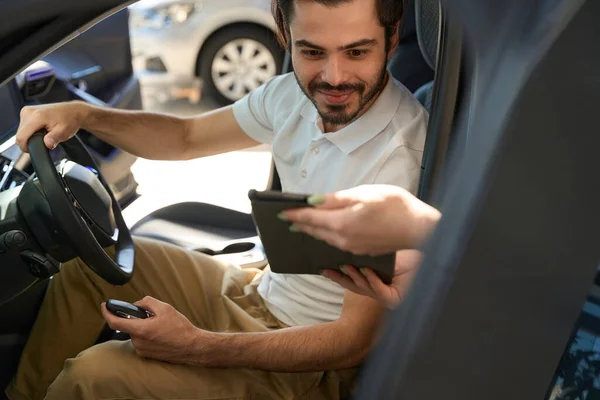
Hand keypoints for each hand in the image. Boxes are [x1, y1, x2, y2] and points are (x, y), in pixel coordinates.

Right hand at [16, 101, 88, 151]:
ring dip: (31, 136)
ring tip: (44, 134)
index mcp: (36, 116)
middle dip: (30, 141)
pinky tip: (41, 129)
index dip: (25, 147)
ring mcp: (27, 111)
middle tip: (45, 140)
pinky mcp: (27, 112)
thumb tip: (47, 144)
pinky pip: (24, 126)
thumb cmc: (69, 120)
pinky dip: (31, 131)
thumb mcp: (64, 132)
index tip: (33, 150)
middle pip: (20, 134)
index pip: (21, 137)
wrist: (73, 111)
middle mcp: (29, 112)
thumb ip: (54, 139)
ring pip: (21, 131)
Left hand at [101, 296, 207, 364]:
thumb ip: (146, 302)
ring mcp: (142, 350)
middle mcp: (138, 342)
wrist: (191, 346)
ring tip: (161, 326)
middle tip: (153, 315)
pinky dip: (147, 334)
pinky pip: (141, 340)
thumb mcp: (164, 308)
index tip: (105, 306)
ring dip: (143, 326)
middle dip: (137, 318)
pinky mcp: (146, 355)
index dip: (107, 313)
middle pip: (129, 325)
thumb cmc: (180, 328)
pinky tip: (161, 334)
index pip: (115, 322)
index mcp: (141, 330)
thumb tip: (137, 304)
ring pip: (136, 333)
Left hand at [283, 185, 440, 255]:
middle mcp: (342, 239)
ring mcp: (351, 248)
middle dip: (299, 223)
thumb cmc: (395, 206)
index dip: (294, 213)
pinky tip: (324, 231)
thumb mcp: (364, 194)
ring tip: (301, 224)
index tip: (280, 211)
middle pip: (315, 230)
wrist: (420, 230)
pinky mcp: (360, 251)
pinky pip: (336, 244)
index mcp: (341, 223)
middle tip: (286, 218)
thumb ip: (336, 199)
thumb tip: (311, 201)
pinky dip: (325, 236)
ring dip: (311, 231)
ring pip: (324, 238)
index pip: (310, 218)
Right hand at [323, 250, 422, 308]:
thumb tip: (344, 252)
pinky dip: (372, 280)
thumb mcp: (382, 256)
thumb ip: (366, 259)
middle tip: (326, 270)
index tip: (324, 268)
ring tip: (345, 266)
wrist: (432, 254)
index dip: (337, 276)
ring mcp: (387, 298)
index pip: (352, 281)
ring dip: (355, 277)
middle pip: (355, 287)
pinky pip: (380, 290)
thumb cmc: (410, 255)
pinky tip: (366, 270)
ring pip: (366, 288)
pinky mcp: (395, 300)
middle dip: (340, 278)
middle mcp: (380, 292)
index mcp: (376, 283)